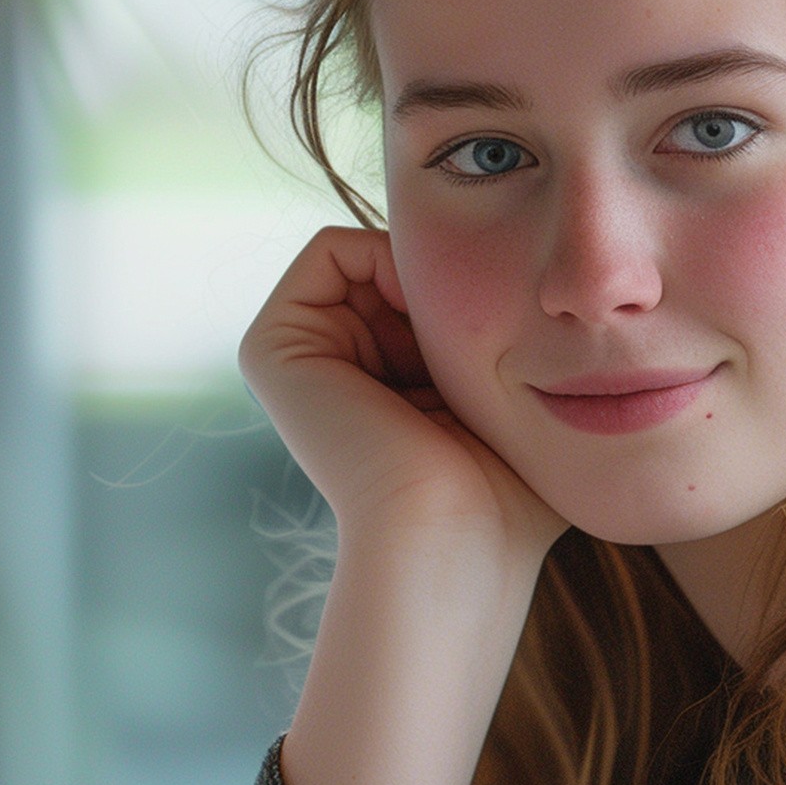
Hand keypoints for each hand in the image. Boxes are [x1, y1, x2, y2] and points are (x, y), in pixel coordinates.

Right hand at [239, 225, 562, 568]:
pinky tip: (426, 312)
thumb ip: (501, 340)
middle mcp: (330, 371)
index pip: (427, 290)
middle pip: (399, 269)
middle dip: (453, 278)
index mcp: (378, 388)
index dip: (475, 289)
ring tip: (457, 337)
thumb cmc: (505, 488)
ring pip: (373, 258)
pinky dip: (387, 257)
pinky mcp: (270, 348)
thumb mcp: (514, 399)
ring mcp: (296, 360)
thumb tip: (515, 278)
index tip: (511, 338)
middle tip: (486, 335)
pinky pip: (330, 248)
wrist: (452, 536)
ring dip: (428, 274)